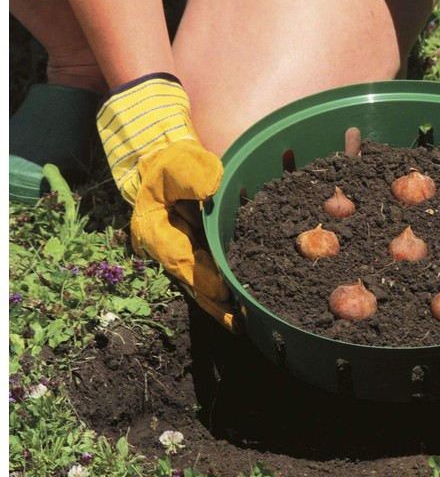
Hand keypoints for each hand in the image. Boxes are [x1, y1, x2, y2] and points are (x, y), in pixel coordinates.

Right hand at [97, 75, 238, 329]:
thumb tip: (211, 185)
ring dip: (222, 298)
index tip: (228, 297)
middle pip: (194, 282)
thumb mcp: (175, 162)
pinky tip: (244, 291)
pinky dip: (224, 281)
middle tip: (243, 324)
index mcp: (158, 233)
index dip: (206, 283)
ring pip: (201, 278)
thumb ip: (191, 174)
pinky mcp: (192, 241)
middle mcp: (167, 246)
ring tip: (247, 317)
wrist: (157, 151)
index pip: (185, 265)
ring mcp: (180, 246)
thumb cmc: (165, 157)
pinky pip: (209, 266)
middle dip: (217, 304)